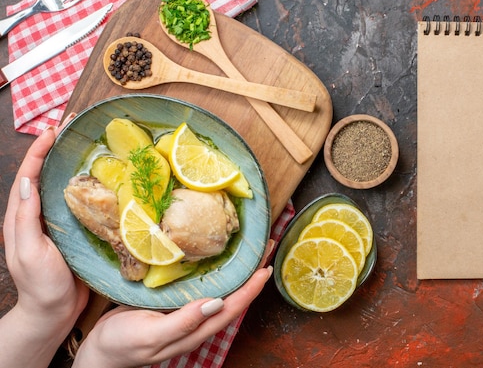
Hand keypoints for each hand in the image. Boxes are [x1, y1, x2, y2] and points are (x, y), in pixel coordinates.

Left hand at [0, 117, 89, 367]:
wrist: (55, 313)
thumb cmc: (41, 285)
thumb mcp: (29, 252)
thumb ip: (26, 218)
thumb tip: (28, 181)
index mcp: (22, 217)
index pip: (29, 175)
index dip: (40, 151)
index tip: (54, 130)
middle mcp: (38, 215)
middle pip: (45, 174)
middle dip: (56, 148)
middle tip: (74, 127)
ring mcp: (57, 223)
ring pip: (62, 185)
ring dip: (72, 163)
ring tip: (88, 144)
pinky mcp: (74, 231)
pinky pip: (80, 202)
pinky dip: (87, 185)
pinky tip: (102, 178)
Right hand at [73, 266, 272, 366]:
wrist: (99, 351)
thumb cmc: (122, 344)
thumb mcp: (152, 335)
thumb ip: (183, 322)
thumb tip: (217, 302)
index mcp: (196, 330)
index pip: (233, 307)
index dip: (251, 288)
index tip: (266, 267)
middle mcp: (197, 320)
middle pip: (233, 296)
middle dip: (250, 274)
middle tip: (264, 248)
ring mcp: (186, 312)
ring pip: (220, 289)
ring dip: (236, 270)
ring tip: (248, 249)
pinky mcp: (173, 303)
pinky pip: (200, 285)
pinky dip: (213, 270)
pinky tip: (214, 257)